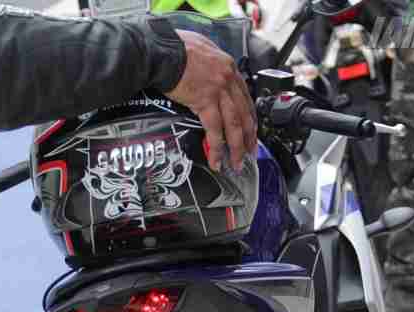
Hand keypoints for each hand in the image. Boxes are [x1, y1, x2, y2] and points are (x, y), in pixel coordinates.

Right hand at [165, 30, 257, 171]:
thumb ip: (210, 63)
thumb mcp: (202, 48)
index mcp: (228, 67)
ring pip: (233, 125)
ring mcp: (218, 91)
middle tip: (249, 151)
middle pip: (244, 114)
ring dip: (236, 147)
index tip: (250, 129)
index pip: (245, 96)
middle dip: (248, 136)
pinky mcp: (204, 102)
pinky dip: (216, 147)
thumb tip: (207, 73)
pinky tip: (216, 160)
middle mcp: (227, 79)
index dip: (249, 116)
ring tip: (236, 162)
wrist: (162, 50)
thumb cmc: (175, 46)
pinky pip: (214, 130)